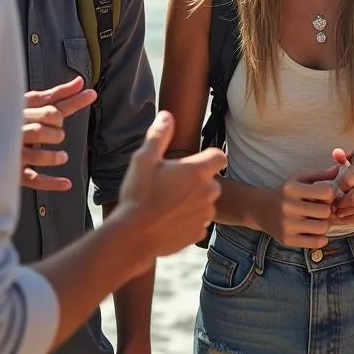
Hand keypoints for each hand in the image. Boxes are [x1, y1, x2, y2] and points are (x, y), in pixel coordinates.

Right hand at [21, 77, 97, 190]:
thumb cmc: (12, 118)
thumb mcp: (31, 103)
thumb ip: (57, 94)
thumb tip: (80, 81)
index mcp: (21, 113)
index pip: (51, 108)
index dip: (73, 101)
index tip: (92, 94)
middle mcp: (16, 132)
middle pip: (42, 130)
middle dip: (56, 131)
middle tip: (57, 134)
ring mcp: (14, 153)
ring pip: (37, 155)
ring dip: (54, 157)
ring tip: (63, 157)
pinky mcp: (14, 173)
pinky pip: (33, 180)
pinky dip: (51, 183)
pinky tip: (67, 183)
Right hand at [113, 111, 225, 261]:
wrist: (133, 236)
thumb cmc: (139, 195)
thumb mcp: (144, 159)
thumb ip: (159, 135)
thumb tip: (166, 116)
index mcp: (198, 171)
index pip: (219, 156)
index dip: (208, 157)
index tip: (193, 162)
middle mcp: (208, 192)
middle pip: (210, 180)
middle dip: (196, 181)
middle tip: (171, 183)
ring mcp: (205, 215)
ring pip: (205, 202)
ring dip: (193, 201)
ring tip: (168, 203)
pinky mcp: (198, 234)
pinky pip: (198, 221)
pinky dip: (188, 220)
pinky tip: (168, 220)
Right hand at [261, 167, 338, 248]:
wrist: (260, 209)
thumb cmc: (285, 192)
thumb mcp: (298, 178)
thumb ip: (319, 174)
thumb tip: (338, 169)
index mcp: (292, 189)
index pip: (326, 192)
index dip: (330, 194)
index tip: (325, 195)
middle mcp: (288, 207)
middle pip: (326, 211)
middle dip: (328, 210)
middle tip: (322, 209)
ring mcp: (287, 225)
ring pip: (322, 228)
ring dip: (324, 224)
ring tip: (318, 220)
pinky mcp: (287, 240)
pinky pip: (315, 243)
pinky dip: (320, 239)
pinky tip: (315, 232)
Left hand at [330, 148, 353, 224]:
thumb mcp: (352, 159)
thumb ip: (343, 156)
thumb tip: (338, 155)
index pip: (349, 179)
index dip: (340, 186)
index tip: (337, 188)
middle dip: (342, 203)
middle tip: (335, 205)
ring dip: (348, 213)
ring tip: (339, 212)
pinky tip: (348, 216)